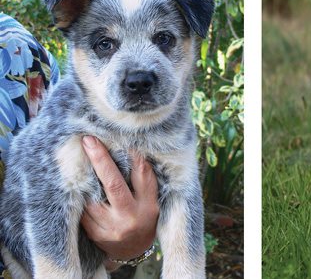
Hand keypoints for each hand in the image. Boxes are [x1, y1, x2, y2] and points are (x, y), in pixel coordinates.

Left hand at [80, 136, 159, 269]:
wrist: (132, 251)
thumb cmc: (143, 219)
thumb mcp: (151, 201)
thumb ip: (143, 180)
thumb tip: (132, 151)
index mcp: (148, 206)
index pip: (143, 177)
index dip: (134, 158)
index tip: (124, 140)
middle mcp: (130, 217)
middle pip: (114, 184)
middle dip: (101, 160)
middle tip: (89, 141)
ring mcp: (111, 227)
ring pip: (92, 197)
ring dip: (84, 178)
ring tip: (79, 161)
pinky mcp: (95, 234)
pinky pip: (83, 210)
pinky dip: (80, 196)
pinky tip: (77, 184)